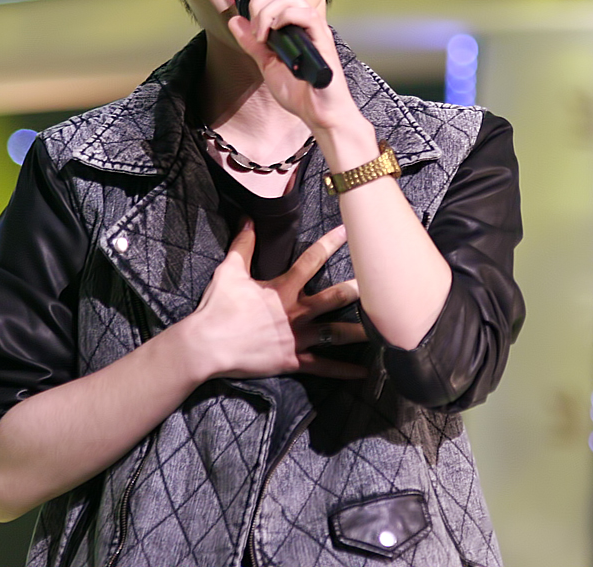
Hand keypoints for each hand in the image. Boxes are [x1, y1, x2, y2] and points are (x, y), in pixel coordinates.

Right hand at [188, 221, 366, 380]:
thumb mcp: (229, 271)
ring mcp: (296, 337)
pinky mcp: (292, 360)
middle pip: (334, 297)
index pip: (311, 260)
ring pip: (335, 333)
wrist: (207, 345)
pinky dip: (343, 371)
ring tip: (384, 329)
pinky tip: (363, 372)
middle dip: (358, 289)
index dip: (330, 244)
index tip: (348, 232)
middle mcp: (296, 312)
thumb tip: (248, 219)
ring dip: (360, 331)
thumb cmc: (218, 307)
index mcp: (283, 289)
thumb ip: (243, 245)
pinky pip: (322, 366)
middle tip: (381, 283)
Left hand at [226, 0, 358, 132]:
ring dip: (267, 12)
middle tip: (255, 30)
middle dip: (259, 2)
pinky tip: (276, 35)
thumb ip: (251, 42)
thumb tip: (234, 20)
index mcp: (294, 22)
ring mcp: (314, 28)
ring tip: (262, 36)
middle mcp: (305, 20)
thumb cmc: (300, 91)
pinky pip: (305, 14)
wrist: (318, 112)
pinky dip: (284, 19)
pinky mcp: (322, 39)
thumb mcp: (266, 63)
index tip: (249, 23)